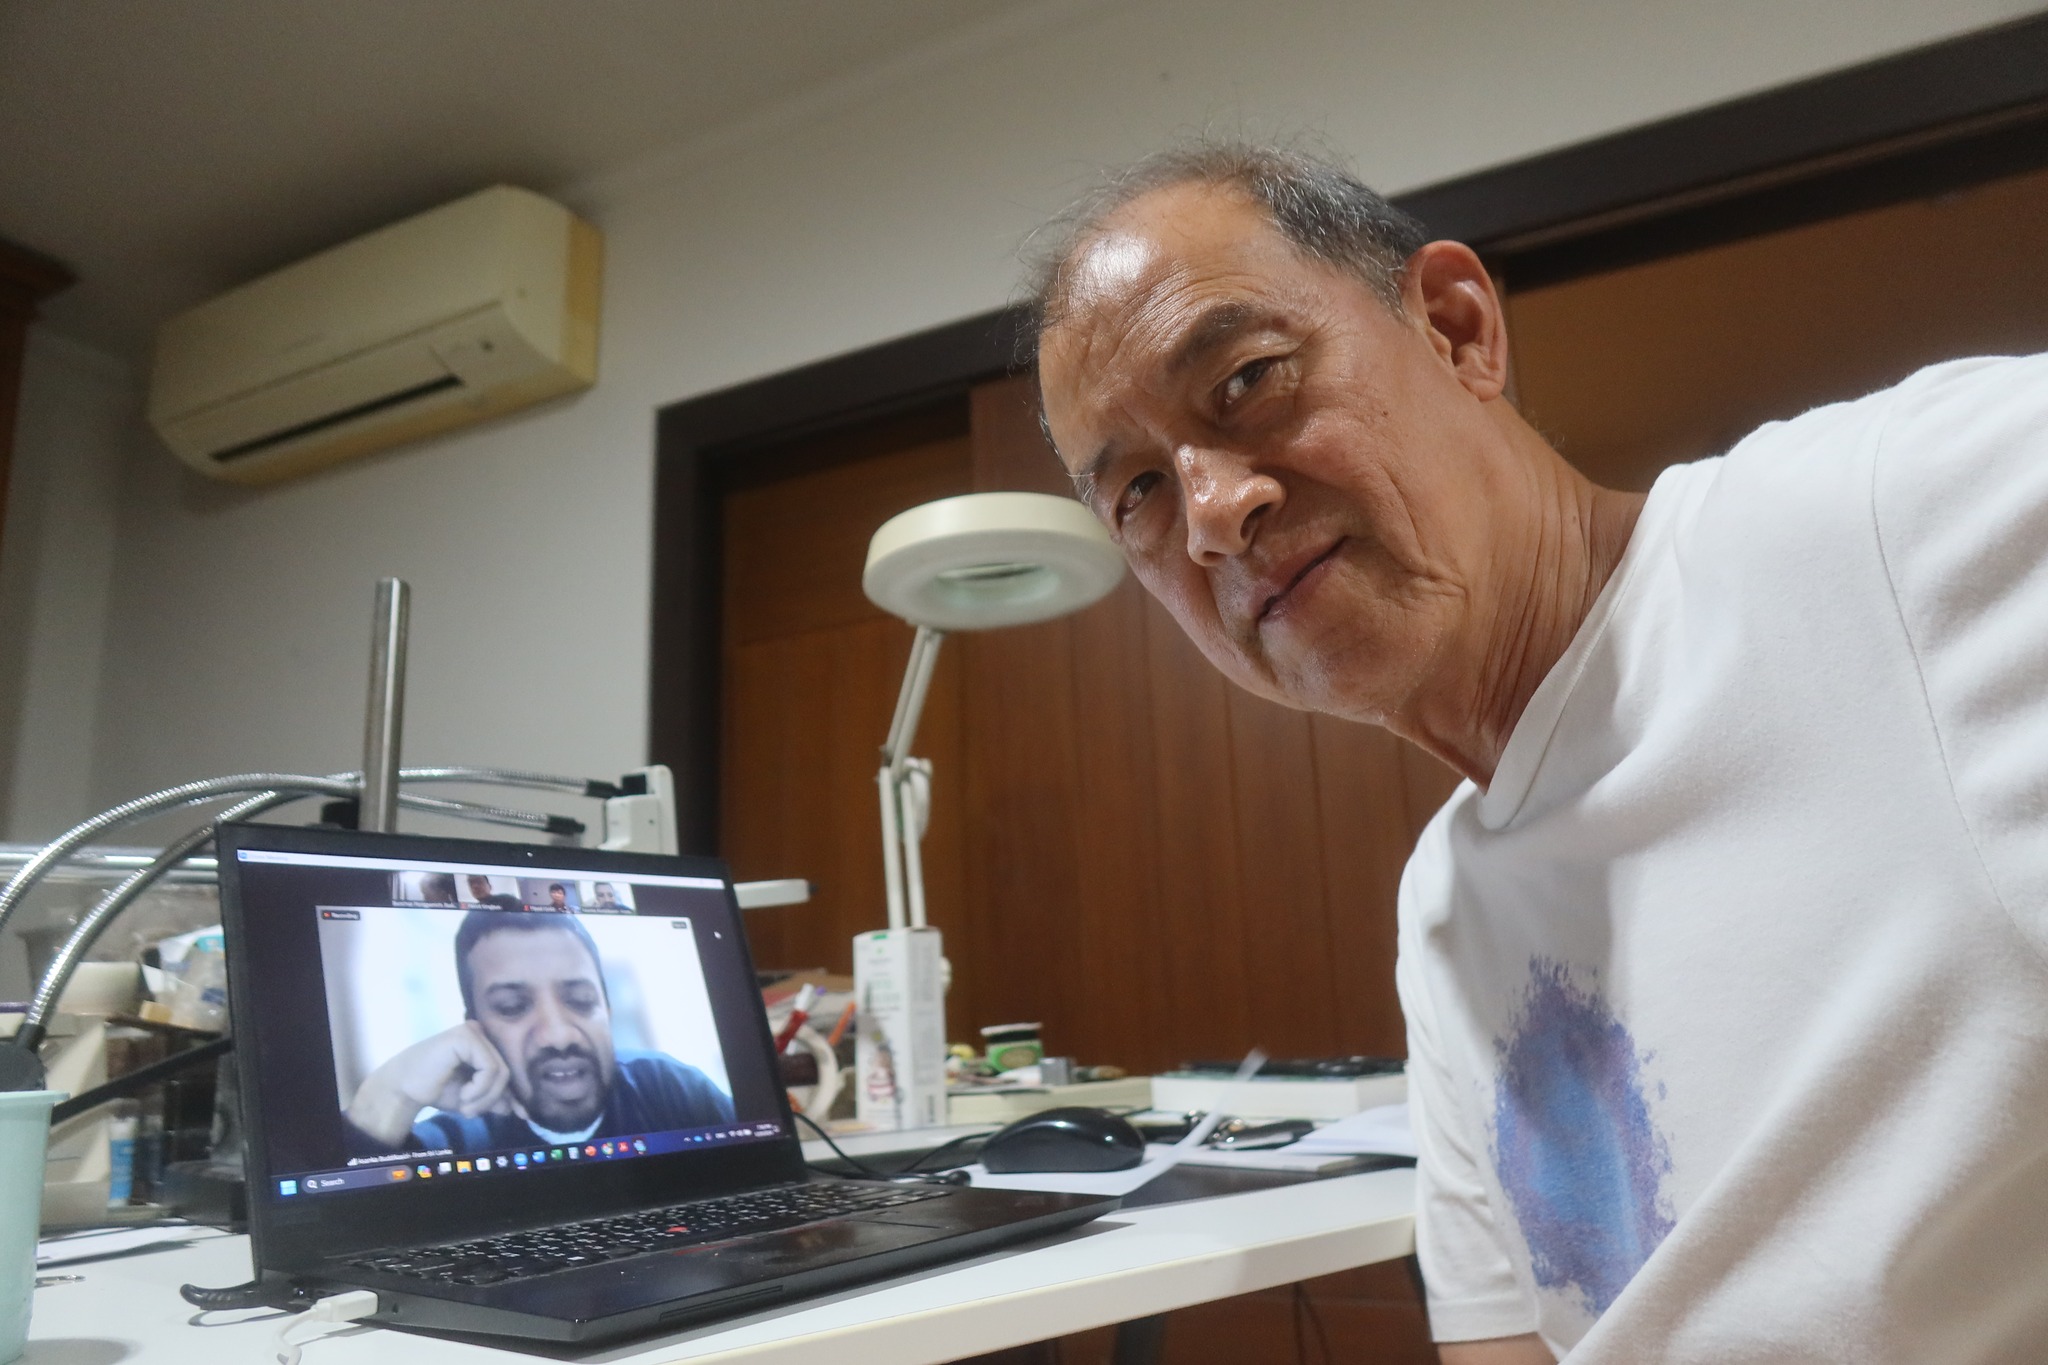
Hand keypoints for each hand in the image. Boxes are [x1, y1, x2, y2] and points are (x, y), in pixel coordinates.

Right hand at [345, 1021, 511, 1146]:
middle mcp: (481, 1033)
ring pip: (500, 1071)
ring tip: (465, 1106)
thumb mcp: (471, 1097)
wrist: (403, 1089)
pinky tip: (463, 1094)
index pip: (507, 1067)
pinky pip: (489, 1068)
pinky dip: (479, 1089)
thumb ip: (494, 1098)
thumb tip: (520, 1110)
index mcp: (483, 1044)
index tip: (518, 1114)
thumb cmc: (435, 1089)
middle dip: (493, 1098)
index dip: (512, 1092)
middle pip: (506, 1071)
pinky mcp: (466, 1036)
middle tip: (470, 1112)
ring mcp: (473, 1031)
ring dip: (485, 1097)